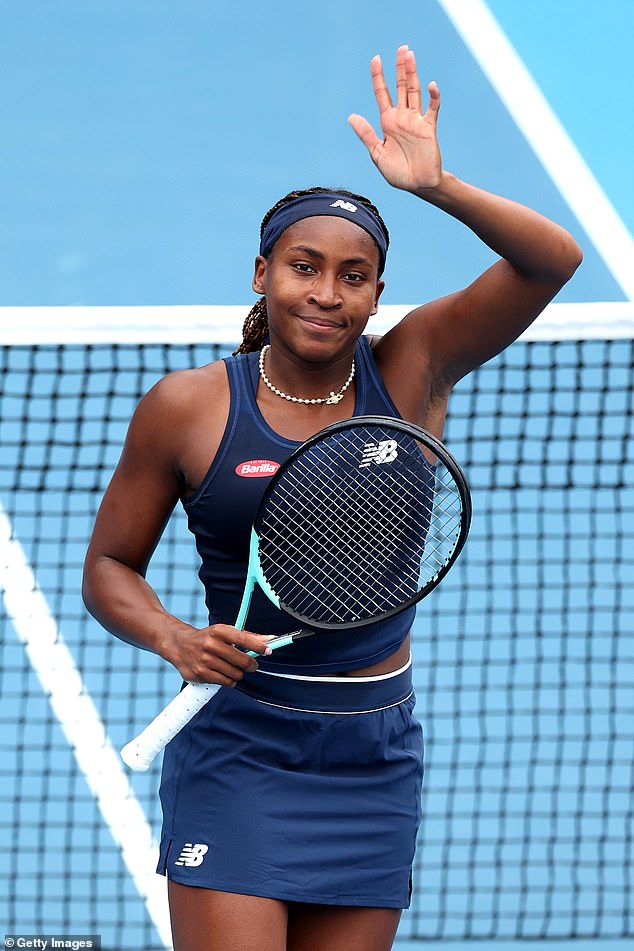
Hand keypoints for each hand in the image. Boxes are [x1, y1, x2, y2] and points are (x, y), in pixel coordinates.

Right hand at [169, 624, 272, 685]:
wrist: (179, 645)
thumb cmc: (206, 639)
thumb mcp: (224, 632)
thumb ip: (247, 637)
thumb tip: (269, 640)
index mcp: (218, 631)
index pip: (242, 639)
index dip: (258, 645)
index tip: (268, 650)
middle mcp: (210, 644)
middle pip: (242, 660)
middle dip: (251, 664)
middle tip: (250, 665)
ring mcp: (204, 660)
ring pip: (235, 674)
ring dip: (238, 673)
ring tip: (231, 667)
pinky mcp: (200, 674)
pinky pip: (226, 682)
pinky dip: (229, 680)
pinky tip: (223, 673)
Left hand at [348, 45, 441, 192]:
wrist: (418, 185)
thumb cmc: (397, 173)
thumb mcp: (377, 154)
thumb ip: (366, 135)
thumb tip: (351, 116)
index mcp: (387, 122)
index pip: (382, 93)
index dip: (378, 76)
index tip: (376, 59)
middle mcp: (402, 117)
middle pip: (400, 87)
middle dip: (400, 68)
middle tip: (402, 48)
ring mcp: (416, 121)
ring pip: (415, 92)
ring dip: (413, 74)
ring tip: (410, 56)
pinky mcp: (429, 128)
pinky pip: (432, 109)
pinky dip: (433, 98)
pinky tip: (431, 85)